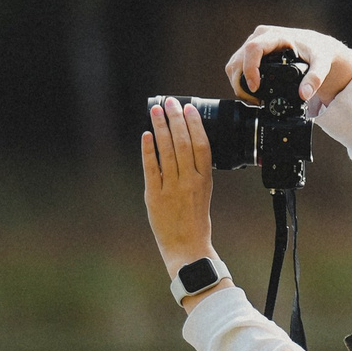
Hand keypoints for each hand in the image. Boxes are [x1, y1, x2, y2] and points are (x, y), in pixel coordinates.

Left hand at [141, 99, 217, 278]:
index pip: (201, 145)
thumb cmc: (196, 221)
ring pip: (167, 151)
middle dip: (175, 119)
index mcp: (204, 180)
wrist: (187, 248)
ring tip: (156, 112)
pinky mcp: (155, 196)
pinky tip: (147, 136)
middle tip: (168, 102)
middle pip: (183, 143)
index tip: (187, 108)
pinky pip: (151, 168)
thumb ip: (195, 171)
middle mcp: (189, 181)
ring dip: (161, 128)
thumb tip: (185, 146)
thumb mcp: (203, 192)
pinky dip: (148, 151)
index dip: (194, 124)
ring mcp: (171, 188)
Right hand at [225, 25, 351, 107]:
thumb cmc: (318, 52)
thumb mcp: (321, 64)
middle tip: (253, 101)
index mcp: (276, 36)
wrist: (317, 45)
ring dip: (238, 82)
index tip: (255, 87)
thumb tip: (304, 94)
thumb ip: (315, 78)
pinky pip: (237, 65)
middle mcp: (261, 36)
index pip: (253, 49)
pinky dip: (239, 79)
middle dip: (240, 82)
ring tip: (253, 99)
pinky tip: (251, 91)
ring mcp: (254, 42)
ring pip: (234, 63)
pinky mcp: (251, 50)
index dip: (250, 69)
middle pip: (239, 59)